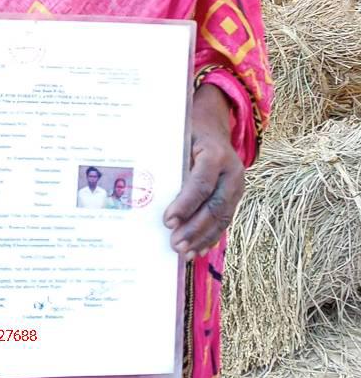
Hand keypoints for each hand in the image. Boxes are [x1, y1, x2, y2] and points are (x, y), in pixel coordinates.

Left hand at [163, 83, 244, 259]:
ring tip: (184, 253)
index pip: (201, 184)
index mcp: (215, 153)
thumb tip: (140, 186)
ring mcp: (237, 184)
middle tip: (175, 245)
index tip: (167, 221)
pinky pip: (226, 219)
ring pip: (222, 216)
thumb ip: (169, 159)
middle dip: (194, 228)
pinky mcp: (237, 195)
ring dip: (203, 238)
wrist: (213, 124)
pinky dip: (212, 236)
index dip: (185, 204)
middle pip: (214, 205)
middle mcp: (231, 170)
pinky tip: (198, 250)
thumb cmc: (188, 131)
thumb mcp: (179, 137)